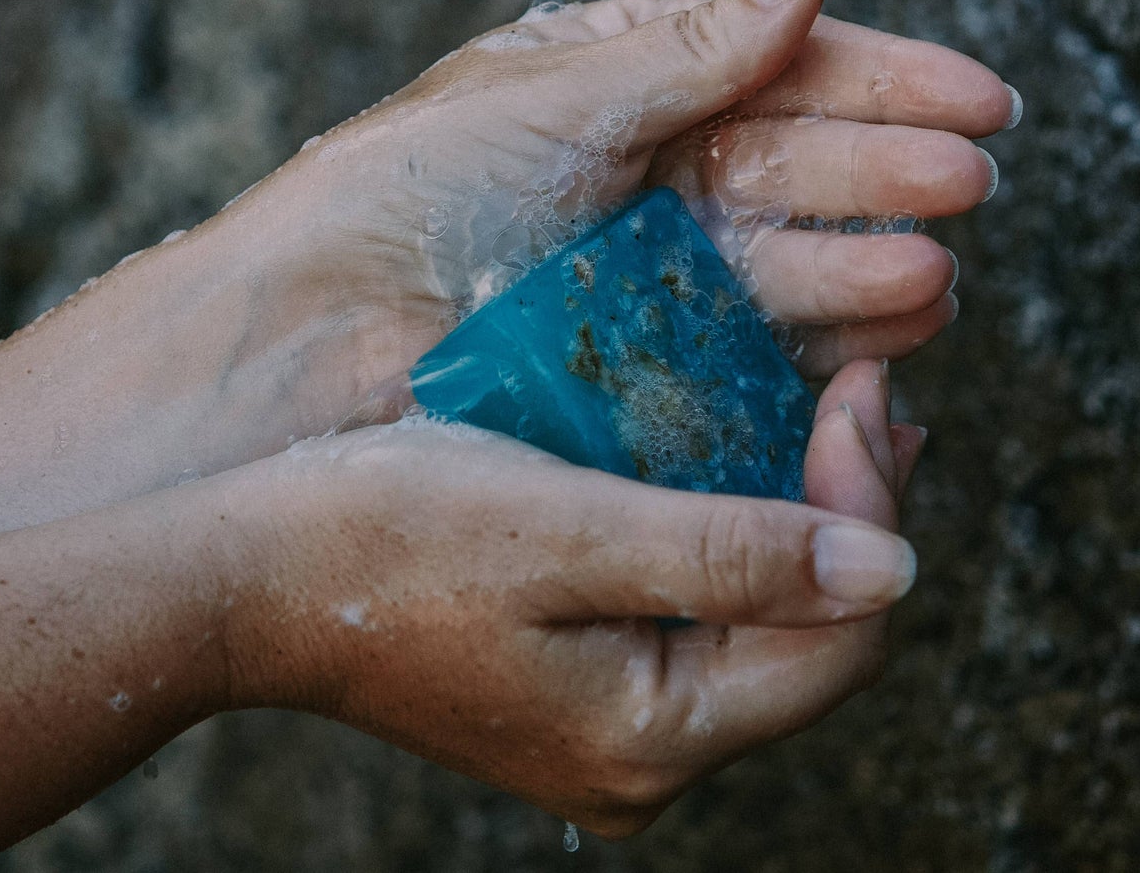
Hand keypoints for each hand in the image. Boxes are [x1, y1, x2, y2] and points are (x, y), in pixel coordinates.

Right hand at [221, 359, 921, 835]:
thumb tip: (893, 573)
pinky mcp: (577, 676)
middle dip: (848, 505)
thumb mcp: (566, 533)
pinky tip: (749, 454)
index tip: (865, 387)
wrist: (246, 575)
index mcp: (652, 737)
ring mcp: (608, 722)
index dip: (869, 507)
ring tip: (834, 409)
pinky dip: (734, 526)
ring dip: (799, 508)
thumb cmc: (389, 538)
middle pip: (810, 636)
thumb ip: (730, 556)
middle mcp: (642, 755)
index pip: (836, 637)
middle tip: (864, 385)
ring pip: (758, 615)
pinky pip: (696, 605)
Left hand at [243, 0, 1013, 437]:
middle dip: (887, 171)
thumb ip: (701, 42)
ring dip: (868, 261)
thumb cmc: (413, 187)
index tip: (982, 97)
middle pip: (797, 163)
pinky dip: (824, 337)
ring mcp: (650, 267)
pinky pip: (756, 339)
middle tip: (971, 183)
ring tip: (935, 275)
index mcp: (621, 83)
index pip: (776, 67)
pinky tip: (885, 336)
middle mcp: (646, 170)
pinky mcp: (646, 357)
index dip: (882, 78)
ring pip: (789, 256)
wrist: (314, 333)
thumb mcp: (563, 96)